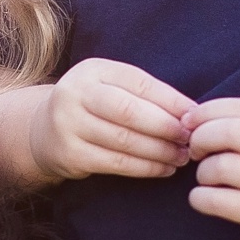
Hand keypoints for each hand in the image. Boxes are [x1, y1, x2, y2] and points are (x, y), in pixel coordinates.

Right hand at [28, 58, 195, 181]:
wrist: (43, 129)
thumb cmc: (93, 106)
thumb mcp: (112, 88)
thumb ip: (146, 95)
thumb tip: (192, 112)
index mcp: (93, 70)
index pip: (139, 83)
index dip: (171, 100)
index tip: (196, 116)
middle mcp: (76, 94)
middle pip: (130, 111)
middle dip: (166, 127)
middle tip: (192, 139)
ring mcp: (69, 125)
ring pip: (125, 141)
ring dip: (160, 151)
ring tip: (182, 156)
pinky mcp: (70, 154)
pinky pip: (116, 163)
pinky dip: (145, 167)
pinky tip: (164, 168)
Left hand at [182, 97, 239, 239]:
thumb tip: (203, 117)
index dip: (209, 110)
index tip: (191, 121)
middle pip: (230, 132)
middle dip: (201, 137)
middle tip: (194, 150)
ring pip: (221, 167)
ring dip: (202, 171)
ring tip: (206, 178)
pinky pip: (218, 202)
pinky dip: (199, 198)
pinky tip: (203, 199)